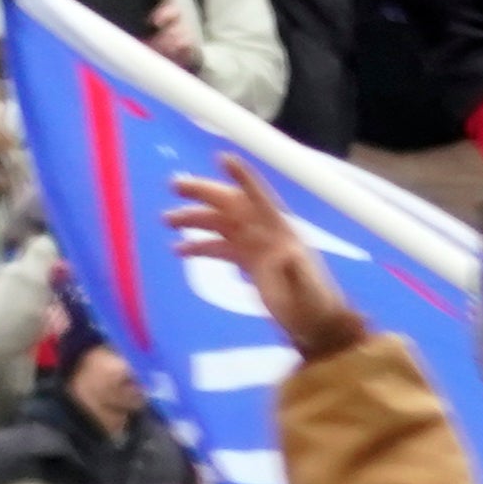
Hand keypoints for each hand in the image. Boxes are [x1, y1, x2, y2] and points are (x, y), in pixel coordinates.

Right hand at [165, 165, 367, 356]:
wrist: (315, 325)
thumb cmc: (312, 306)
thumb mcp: (306, 291)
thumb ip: (295, 273)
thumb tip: (284, 256)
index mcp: (282, 232)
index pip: (260, 198)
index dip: (242, 178)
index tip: (222, 158)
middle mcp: (266, 233)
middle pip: (232, 205)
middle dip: (205, 192)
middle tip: (175, 184)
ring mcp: (255, 247)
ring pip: (221, 224)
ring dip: (195, 219)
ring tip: (167, 219)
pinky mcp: (248, 263)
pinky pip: (220, 247)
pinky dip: (200, 246)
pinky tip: (179, 249)